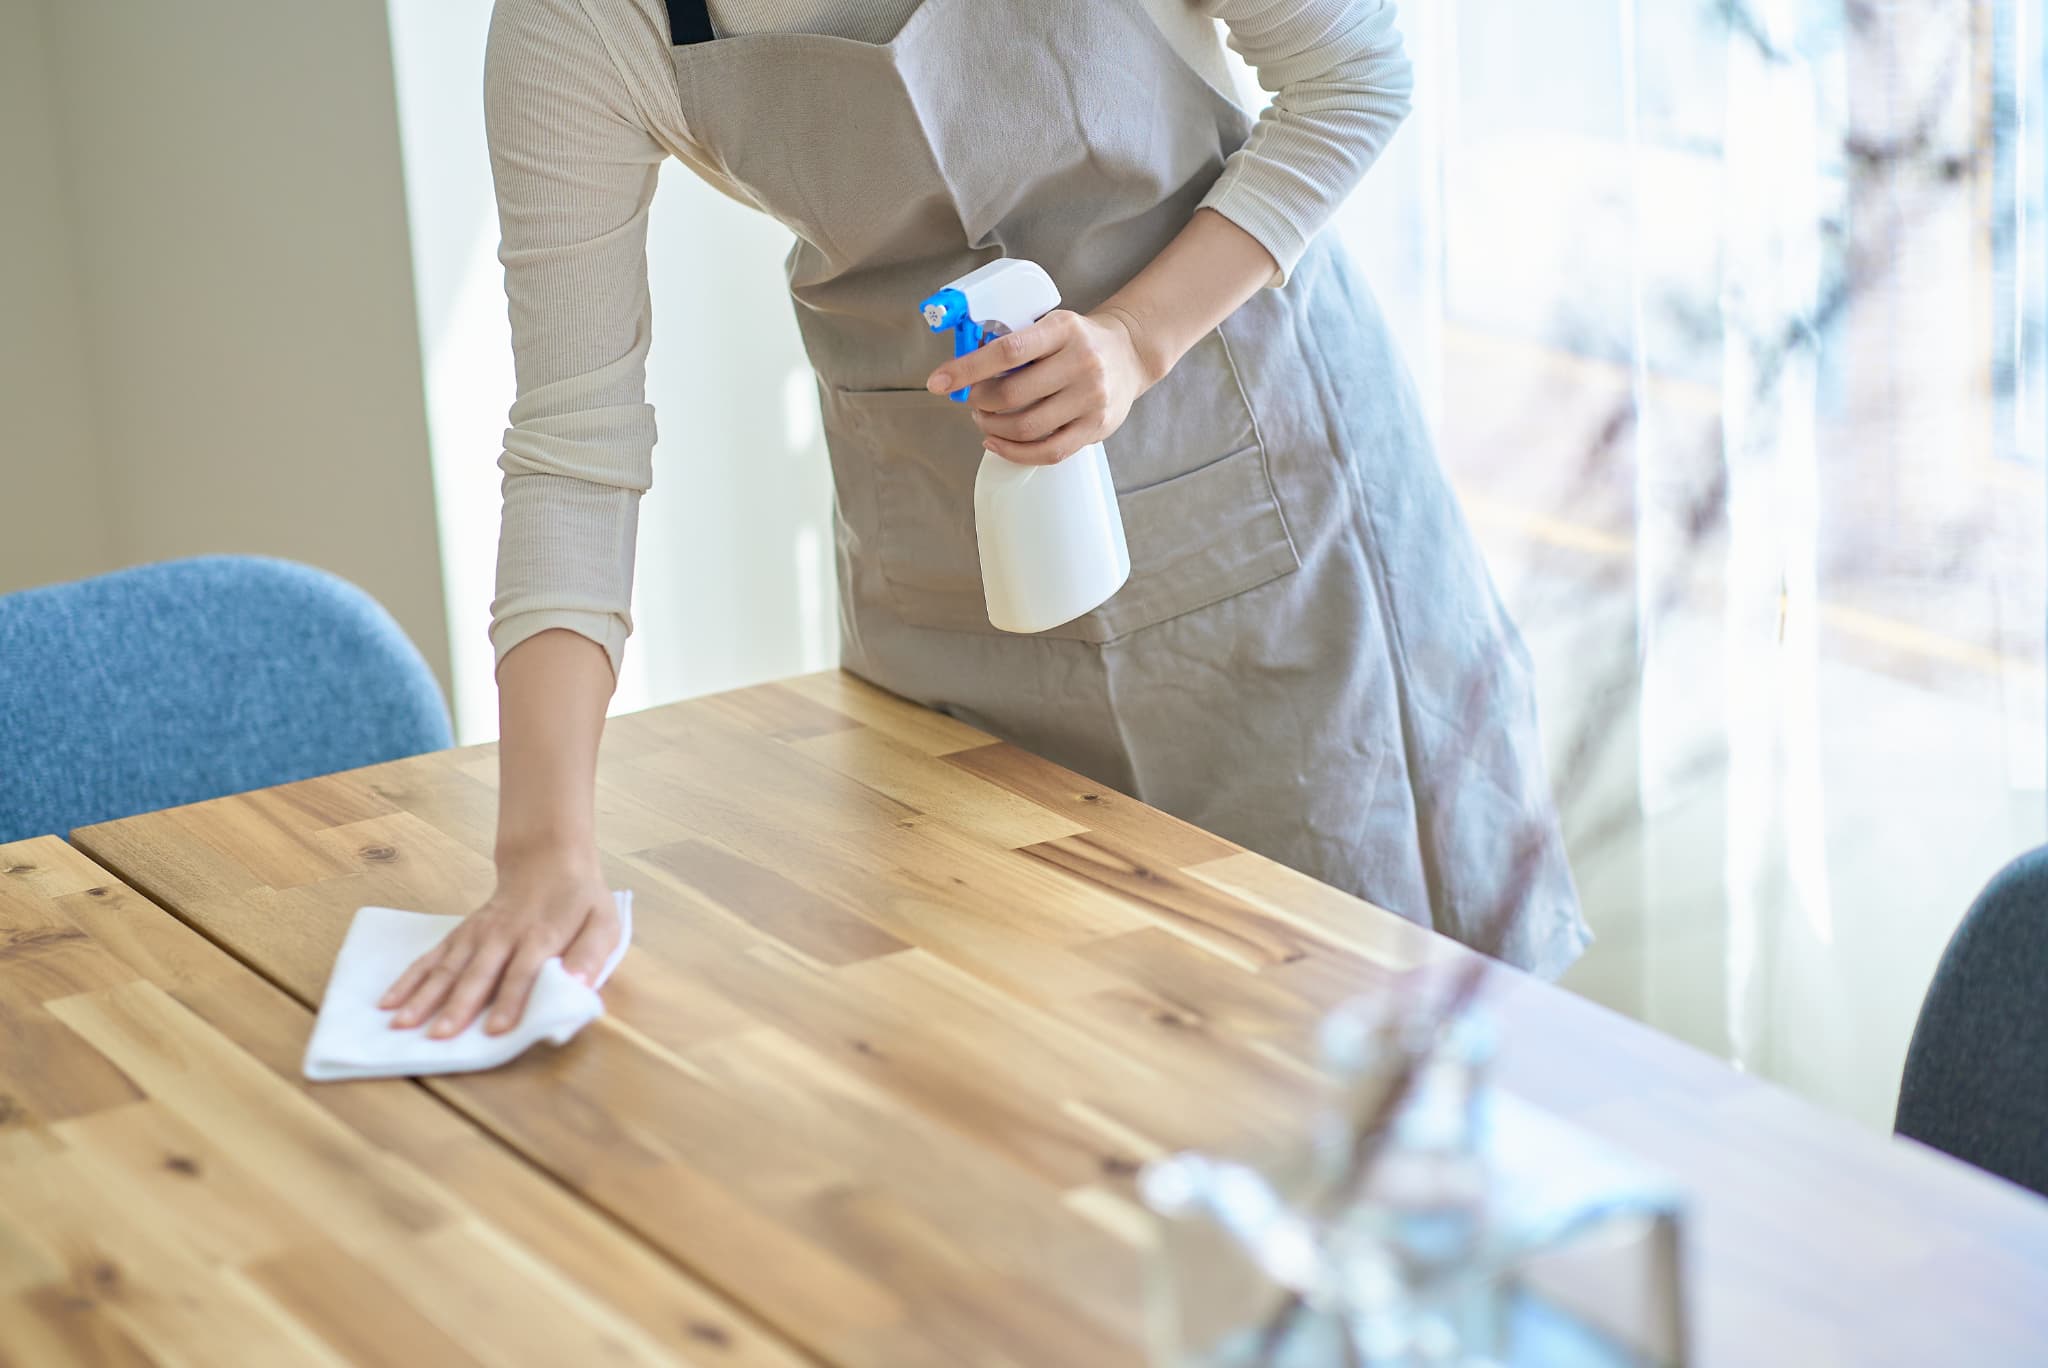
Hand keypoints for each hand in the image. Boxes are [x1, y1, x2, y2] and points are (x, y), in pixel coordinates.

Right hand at [379, 840, 620, 1037]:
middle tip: (438, 1037)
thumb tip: (579, 983)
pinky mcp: (460, 935)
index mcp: (541, 936)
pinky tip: (388, 1002)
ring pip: (447, 967)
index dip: (511, 1000)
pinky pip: (431, 958)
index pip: (523, 972)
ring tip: (401, 1024)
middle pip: (478, 973)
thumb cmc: (579, 901)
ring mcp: (477, 935)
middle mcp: (503, 936)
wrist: (548, 861)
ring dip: (424, 996)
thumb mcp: (604, 923)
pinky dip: (409, 979)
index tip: (496, 1029)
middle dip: (458, 1006)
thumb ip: (593, 954)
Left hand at [926, 307, 1156, 465]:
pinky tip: (997, 443)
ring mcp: (1091, 398)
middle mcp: (1081, 362)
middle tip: (972, 401)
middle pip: (1012, 394)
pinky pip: (1048, 451)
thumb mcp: (1050, 326)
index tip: (938, 382)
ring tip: (985, 420)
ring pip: (1026, 427)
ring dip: (993, 428)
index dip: (967, 369)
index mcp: (1063, 330)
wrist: (1129, 353)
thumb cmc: (1077, 341)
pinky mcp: (1097, 427)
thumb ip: (1016, 343)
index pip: (1007, 351)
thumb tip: (963, 370)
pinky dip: (1014, 452)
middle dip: (979, 402)